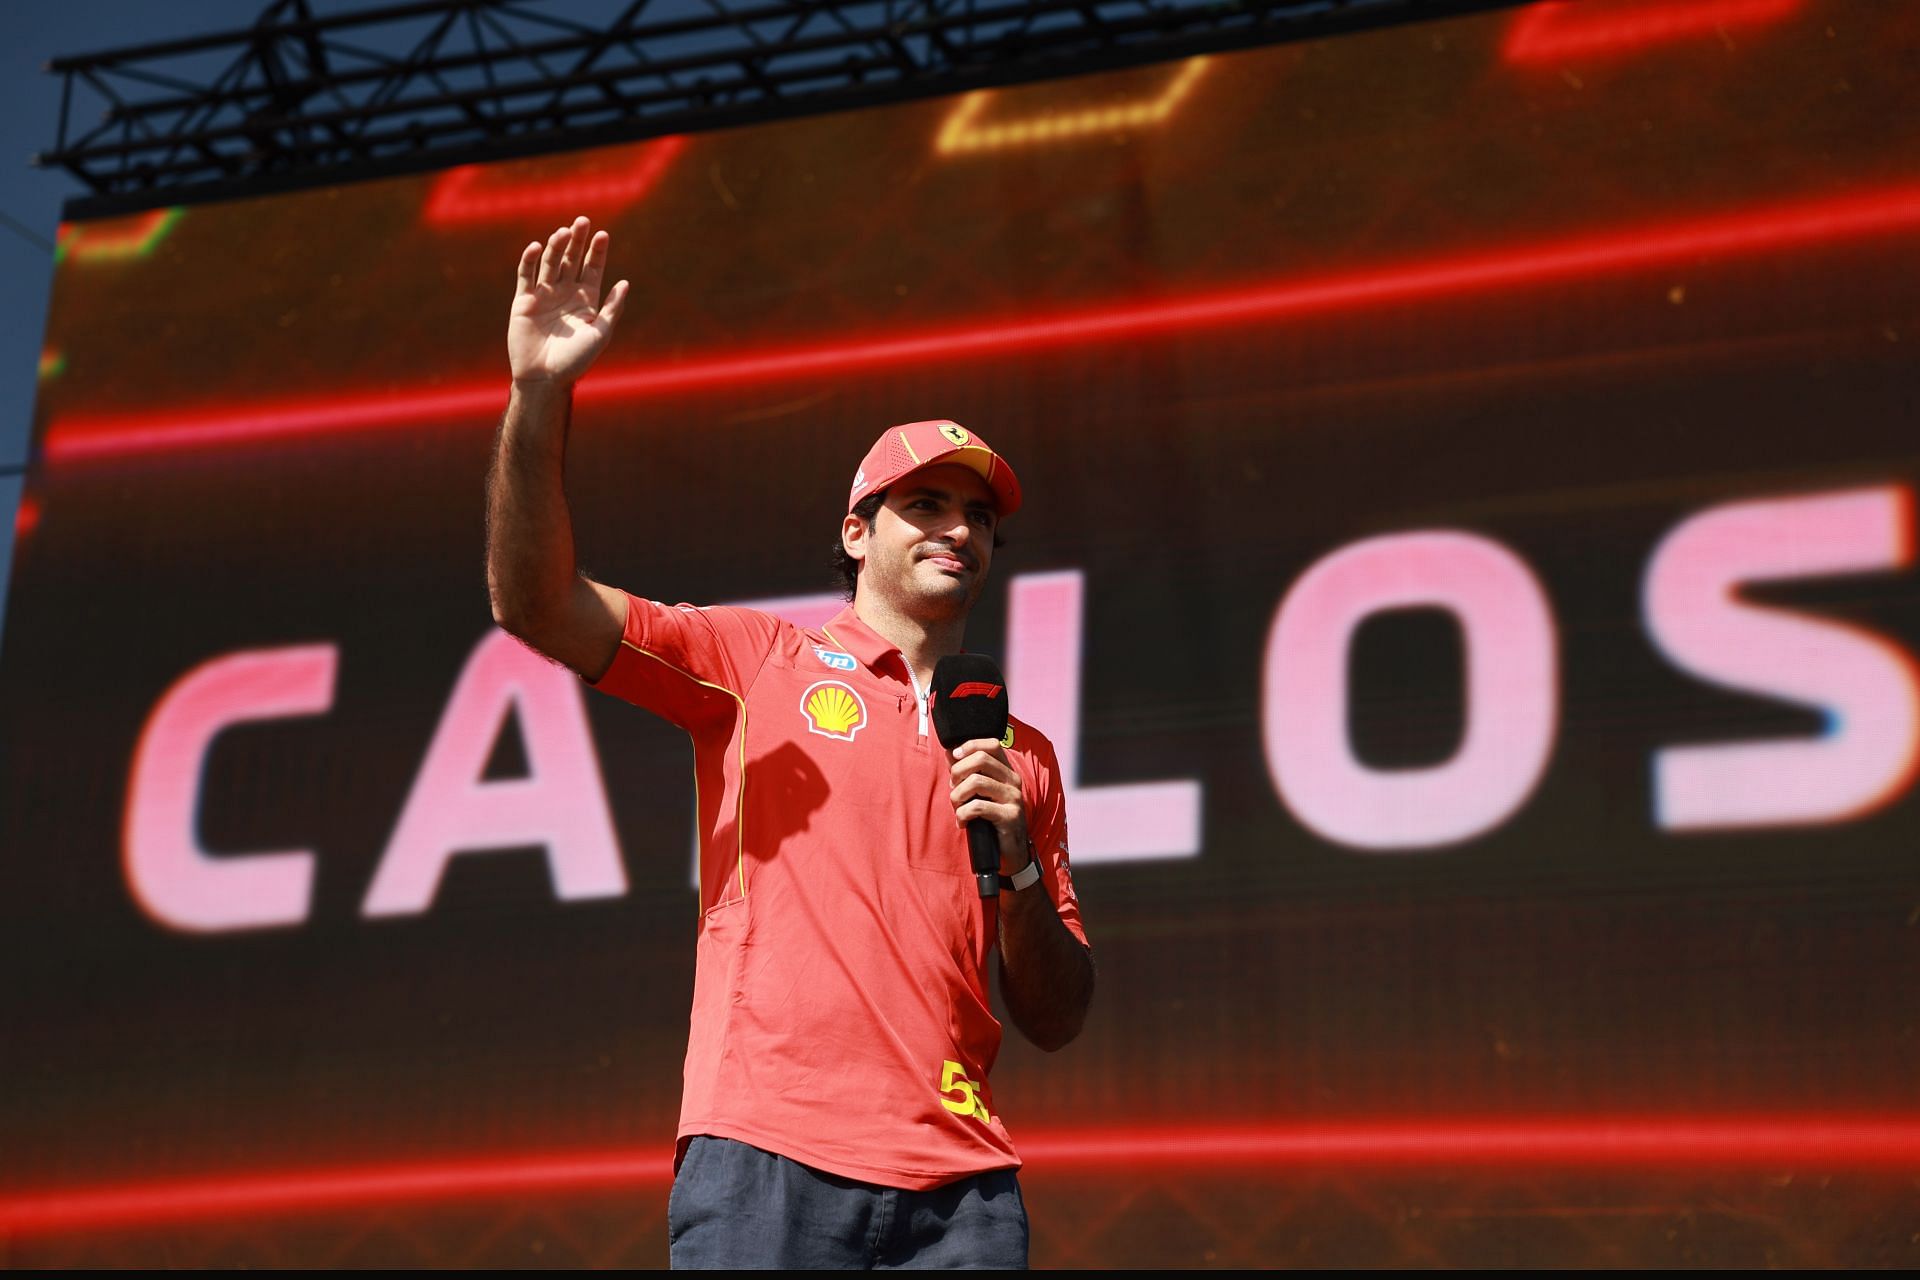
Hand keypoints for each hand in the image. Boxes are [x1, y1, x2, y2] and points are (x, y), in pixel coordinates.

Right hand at [508, 215, 630, 384]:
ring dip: (556, 247)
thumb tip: (625, 283)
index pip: (593, 268)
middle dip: (577, 241)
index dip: (597, 252)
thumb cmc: (576, 360)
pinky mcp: (524, 300)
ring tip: (563, 233)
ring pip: (551, 263)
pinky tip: (538, 246)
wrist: (545, 377)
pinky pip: (526, 275)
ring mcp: (544, 295)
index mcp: (586, 299)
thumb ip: (612, 309)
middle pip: (572, 259)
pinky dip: (531, 260)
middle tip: (582, 222)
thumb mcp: (600, 334)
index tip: (603, 234)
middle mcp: (565, 293)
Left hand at [948, 738, 1031, 876]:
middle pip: (981, 759)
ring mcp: (1014, 798)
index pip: (992, 745)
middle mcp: (1013, 781)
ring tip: (957, 807)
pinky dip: (962, 815)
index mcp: (1007, 772)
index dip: (970, 745)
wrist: (1011, 852)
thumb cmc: (991, 820)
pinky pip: (977, 807)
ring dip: (957, 795)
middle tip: (953, 788)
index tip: (954, 757)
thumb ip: (967, 773)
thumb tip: (950, 752)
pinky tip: (963, 823)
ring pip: (976, 781)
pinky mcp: (1010, 816)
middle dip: (958, 772)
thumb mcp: (980, 794)